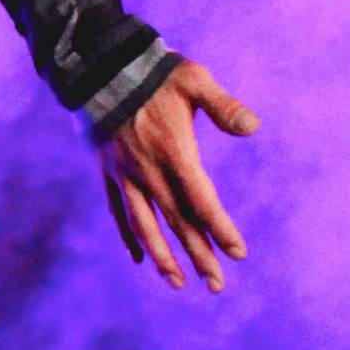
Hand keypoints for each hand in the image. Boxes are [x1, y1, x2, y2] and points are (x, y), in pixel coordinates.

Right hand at [99, 58, 258, 293]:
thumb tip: (253, 127)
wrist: (96, 64)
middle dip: (198, 254)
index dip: (219, 228)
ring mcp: (123, 171)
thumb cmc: (150, 71)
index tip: (238, 253)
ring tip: (177, 283)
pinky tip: (137, 257)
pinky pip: (116, 208)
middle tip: (216, 285)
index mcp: (172, 151)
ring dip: (161, 255)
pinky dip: (127, 235)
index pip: (201, 200)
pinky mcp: (104, 168)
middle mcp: (147, 168)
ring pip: (143, 223)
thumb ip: (222, 105)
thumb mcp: (192, 79)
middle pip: (176, 220)